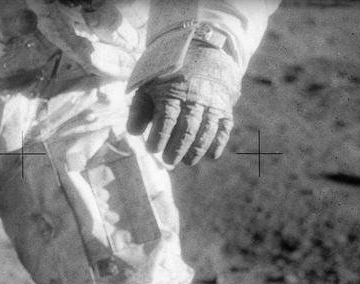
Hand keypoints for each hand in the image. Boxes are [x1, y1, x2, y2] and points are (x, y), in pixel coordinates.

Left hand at [127, 41, 240, 167]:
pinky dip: (219, 142)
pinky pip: (225, 127)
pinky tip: (211, 154)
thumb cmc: (169, 73)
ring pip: (206, 131)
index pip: (166, 119)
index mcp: (173, 92)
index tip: (153, 148)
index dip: (159, 137)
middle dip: (177, 149)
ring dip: (197, 150)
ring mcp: (212, 103)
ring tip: (187, 160)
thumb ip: (139, 108)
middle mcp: (195, 98)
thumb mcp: (149, 83)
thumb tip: (134, 132)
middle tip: (169, 159)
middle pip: (187, 129)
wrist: (204, 46)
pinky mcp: (224, 106)